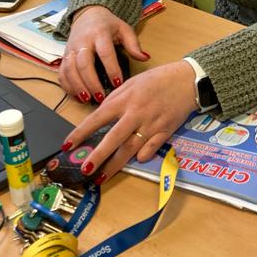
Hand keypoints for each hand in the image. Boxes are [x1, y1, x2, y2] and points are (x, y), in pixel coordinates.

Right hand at [58, 5, 149, 102]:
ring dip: (77, 86)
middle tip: (101, 96)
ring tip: (87, 99)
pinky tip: (76, 95)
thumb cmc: (108, 24)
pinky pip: (62, 72)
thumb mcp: (124, 29)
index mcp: (100, 33)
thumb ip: (134, 44)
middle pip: (83, 63)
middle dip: (91, 82)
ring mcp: (71, 48)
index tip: (118, 83)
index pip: (105, 53)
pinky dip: (67, 85)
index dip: (111, 69)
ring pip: (70, 69)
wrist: (88, 14)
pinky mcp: (64, 55)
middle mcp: (83, 41)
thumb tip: (145, 57)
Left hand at [60, 60, 197, 183]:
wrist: (188, 80)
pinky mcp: (166, 131)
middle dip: (97, 156)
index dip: (81, 133)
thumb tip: (100, 113)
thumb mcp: (132, 82)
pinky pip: (152, 148)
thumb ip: (115, 98)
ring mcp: (152, 124)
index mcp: (125, 99)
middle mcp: (136, 114)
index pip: (97, 118)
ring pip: (131, 148)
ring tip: (102, 177)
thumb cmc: (159, 79)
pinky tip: (136, 161)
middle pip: (113, 139)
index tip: (67, 145)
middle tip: (84, 170)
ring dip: (115, 164)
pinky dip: (144, 155)